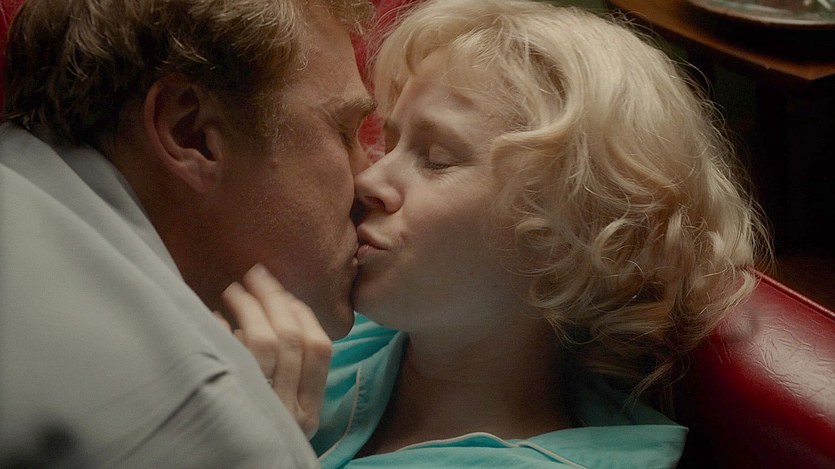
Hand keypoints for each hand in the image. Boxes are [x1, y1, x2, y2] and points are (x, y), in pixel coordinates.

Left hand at [215, 264, 332, 438]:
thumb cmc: (253, 437)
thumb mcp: (283, 414)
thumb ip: (290, 376)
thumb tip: (277, 312)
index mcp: (310, 411)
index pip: (319, 349)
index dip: (302, 312)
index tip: (285, 291)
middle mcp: (290, 413)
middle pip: (290, 338)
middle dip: (273, 298)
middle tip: (257, 274)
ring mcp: (259, 411)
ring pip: (262, 343)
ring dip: (249, 306)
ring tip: (234, 289)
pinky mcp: (226, 408)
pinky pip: (228, 357)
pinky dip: (221, 330)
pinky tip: (213, 319)